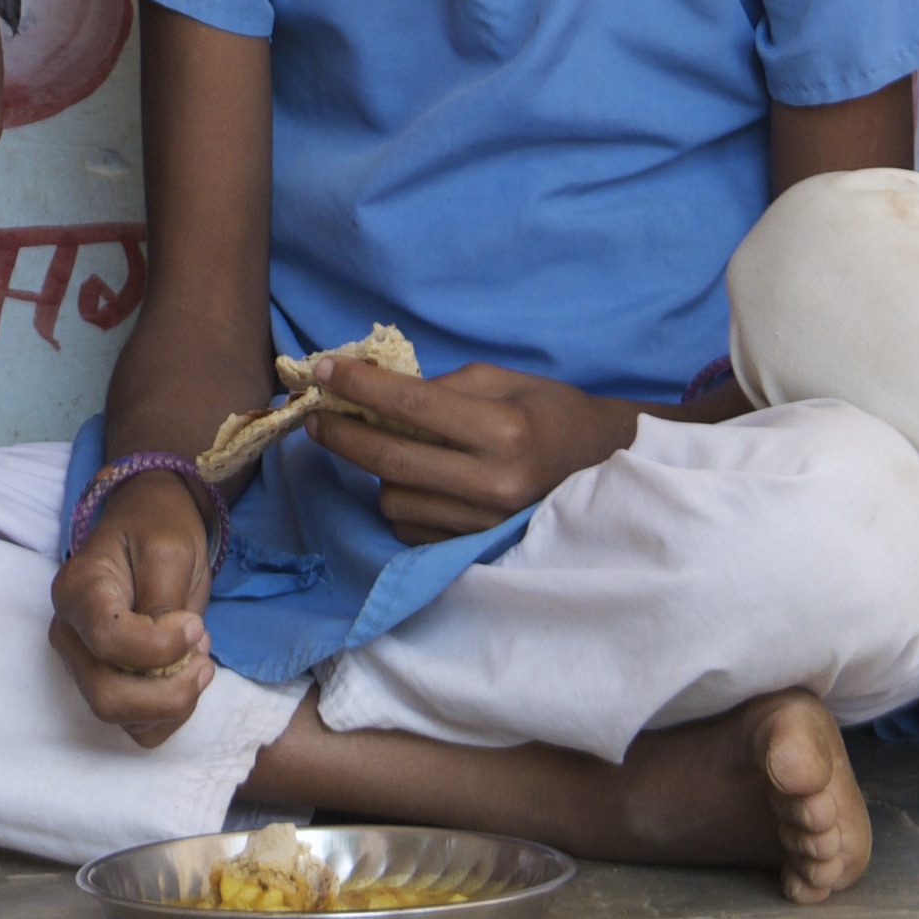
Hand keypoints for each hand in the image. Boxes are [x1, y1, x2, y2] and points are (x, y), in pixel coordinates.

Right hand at [49, 468, 219, 743]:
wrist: (150, 526)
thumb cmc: (158, 530)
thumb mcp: (169, 550)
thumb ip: (164, 601)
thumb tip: (171, 653)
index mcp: (77, 592)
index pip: (108, 642)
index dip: (160, 647)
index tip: (194, 625)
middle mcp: (70, 635)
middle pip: (107, 697)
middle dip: (169, 692)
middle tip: (204, 657)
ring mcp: (84, 664)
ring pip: (121, 720)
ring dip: (174, 702)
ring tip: (197, 659)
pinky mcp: (106, 683)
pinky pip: (137, 727)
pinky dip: (170, 715)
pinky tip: (185, 676)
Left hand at [304, 352, 633, 543]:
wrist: (603, 468)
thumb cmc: (552, 412)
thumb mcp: (505, 380)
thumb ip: (442, 387)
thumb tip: (375, 389)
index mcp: (504, 430)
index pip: (412, 406)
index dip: (359, 385)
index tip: (323, 368)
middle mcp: (493, 483)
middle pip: (390, 460)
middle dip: (341, 433)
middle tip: (315, 414)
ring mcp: (483, 523)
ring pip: (393, 498)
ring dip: (375, 470)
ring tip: (382, 445)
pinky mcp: (474, 549)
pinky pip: (408, 526)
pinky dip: (399, 499)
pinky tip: (412, 479)